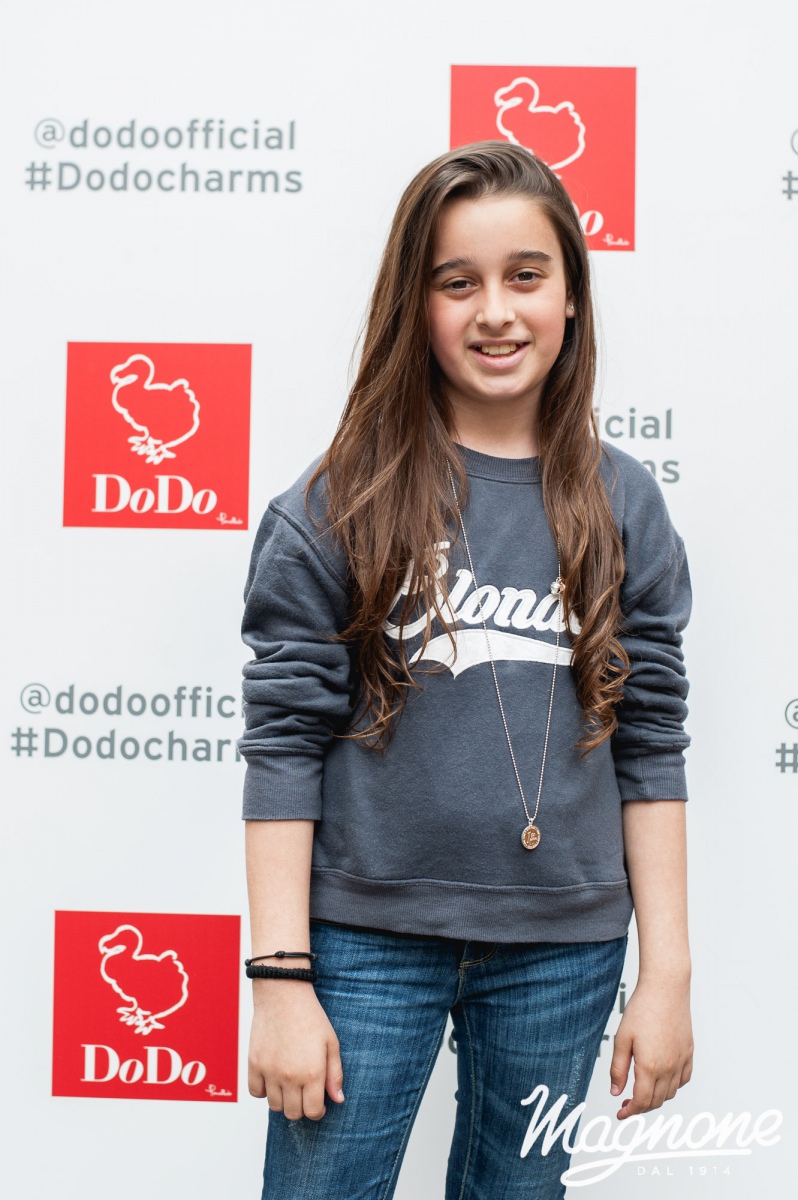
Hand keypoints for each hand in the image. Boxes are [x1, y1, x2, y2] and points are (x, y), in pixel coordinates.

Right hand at [248, 979, 344, 1119]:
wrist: (283, 995)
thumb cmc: (310, 1017)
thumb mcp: (331, 1043)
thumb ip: (335, 1074)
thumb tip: (338, 1099)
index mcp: (312, 1073)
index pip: (312, 1112)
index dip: (317, 1111)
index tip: (318, 1103)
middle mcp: (290, 1077)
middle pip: (293, 1114)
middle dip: (301, 1107)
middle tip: (304, 1092)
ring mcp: (269, 1072)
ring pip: (275, 1106)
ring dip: (283, 1100)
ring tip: (289, 1083)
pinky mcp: (254, 1064)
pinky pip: (255, 1093)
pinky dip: (263, 1090)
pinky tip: (273, 1078)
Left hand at [610, 975, 692, 1119]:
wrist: (666, 989)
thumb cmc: (642, 1009)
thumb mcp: (622, 1039)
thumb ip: (618, 1069)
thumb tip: (616, 1092)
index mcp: (650, 1066)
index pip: (642, 1101)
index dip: (630, 1112)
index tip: (621, 1114)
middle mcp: (669, 1068)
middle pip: (656, 1101)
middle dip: (641, 1107)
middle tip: (627, 1103)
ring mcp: (681, 1061)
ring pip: (670, 1093)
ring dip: (656, 1098)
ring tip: (642, 1090)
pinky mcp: (689, 1052)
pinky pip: (684, 1079)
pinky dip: (673, 1086)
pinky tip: (662, 1079)